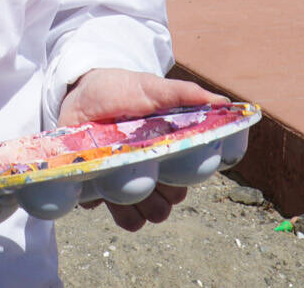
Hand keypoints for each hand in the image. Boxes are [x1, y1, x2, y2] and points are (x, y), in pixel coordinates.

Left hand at [60, 68, 226, 231]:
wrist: (80, 91)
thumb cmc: (122, 89)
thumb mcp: (152, 88)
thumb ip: (184, 94)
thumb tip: (223, 101)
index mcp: (169, 154)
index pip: (187, 182)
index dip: (183, 181)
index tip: (172, 166)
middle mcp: (150, 174)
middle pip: (167, 205)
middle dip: (159, 196)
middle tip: (144, 171)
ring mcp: (124, 184)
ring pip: (144, 216)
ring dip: (137, 207)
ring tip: (122, 181)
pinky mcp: (97, 190)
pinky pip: (108, 212)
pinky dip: (106, 205)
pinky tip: (100, 184)